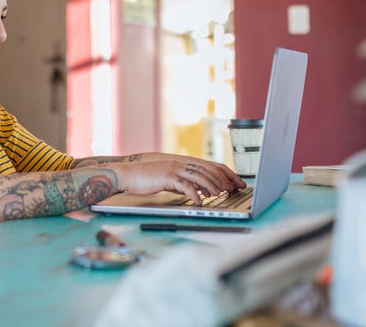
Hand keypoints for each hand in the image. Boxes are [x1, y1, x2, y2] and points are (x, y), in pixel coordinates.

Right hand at [109, 153, 245, 204]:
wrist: (128, 174)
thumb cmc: (147, 179)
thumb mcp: (170, 180)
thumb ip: (185, 183)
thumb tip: (200, 191)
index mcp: (184, 163)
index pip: (212, 165)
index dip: (227, 173)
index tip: (237, 182)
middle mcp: (182, 163)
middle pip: (209, 169)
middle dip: (224, 179)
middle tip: (234, 189)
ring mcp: (175, 168)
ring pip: (200, 176)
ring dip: (212, 186)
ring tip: (220, 195)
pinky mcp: (167, 176)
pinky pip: (185, 185)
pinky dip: (194, 194)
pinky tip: (200, 202)